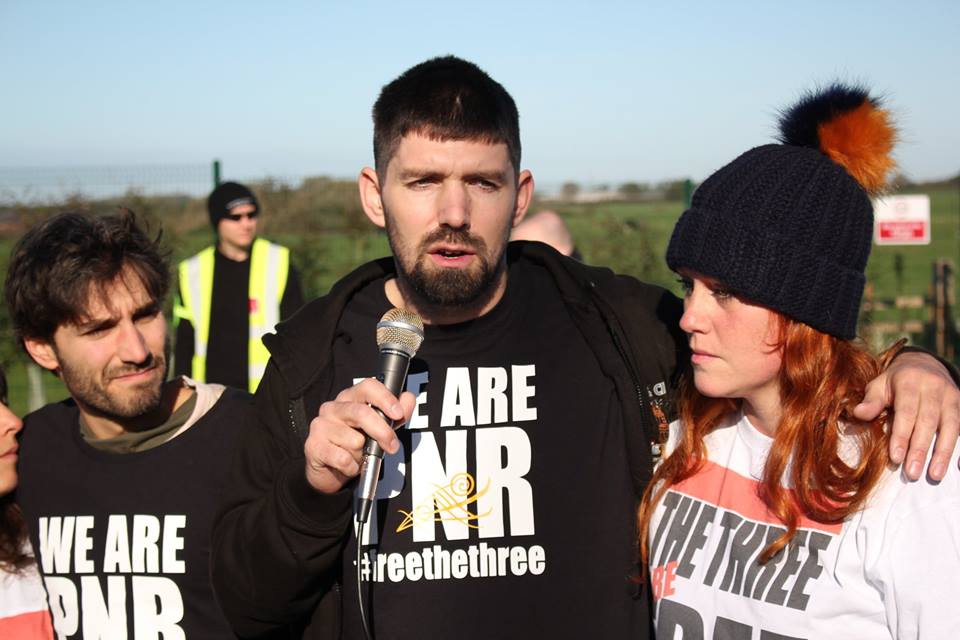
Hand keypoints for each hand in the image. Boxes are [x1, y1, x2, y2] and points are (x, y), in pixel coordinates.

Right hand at [303, 378, 415, 493]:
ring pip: (353, 440)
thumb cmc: (355, 445)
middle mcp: (333, 408)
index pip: (368, 387)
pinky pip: (342, 458)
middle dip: (382, 432)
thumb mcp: (381, 428)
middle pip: (361, 413)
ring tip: (358, 455)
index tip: (398, 413)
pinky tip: (347, 464)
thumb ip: (397, 414)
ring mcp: (320, 425)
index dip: (385, 399)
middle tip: (392, 446)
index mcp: (350, 398)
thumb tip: (408, 399)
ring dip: (362, 453)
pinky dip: (351, 466)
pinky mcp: (313, 445)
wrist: (330, 471)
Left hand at [853, 351, 959, 480]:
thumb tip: (858, 413)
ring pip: (950, 426)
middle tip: (911, 473)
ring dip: (943, 453)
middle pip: (927, 422)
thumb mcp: (879, 385)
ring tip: (934, 475)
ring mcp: (952, 397)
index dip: (901, 435)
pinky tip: (958, 465)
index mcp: (910, 382)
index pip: (905, 412)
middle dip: (920, 449)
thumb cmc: (896, 381)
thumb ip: (872, 400)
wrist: (924, 364)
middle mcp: (934, 388)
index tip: (896, 458)